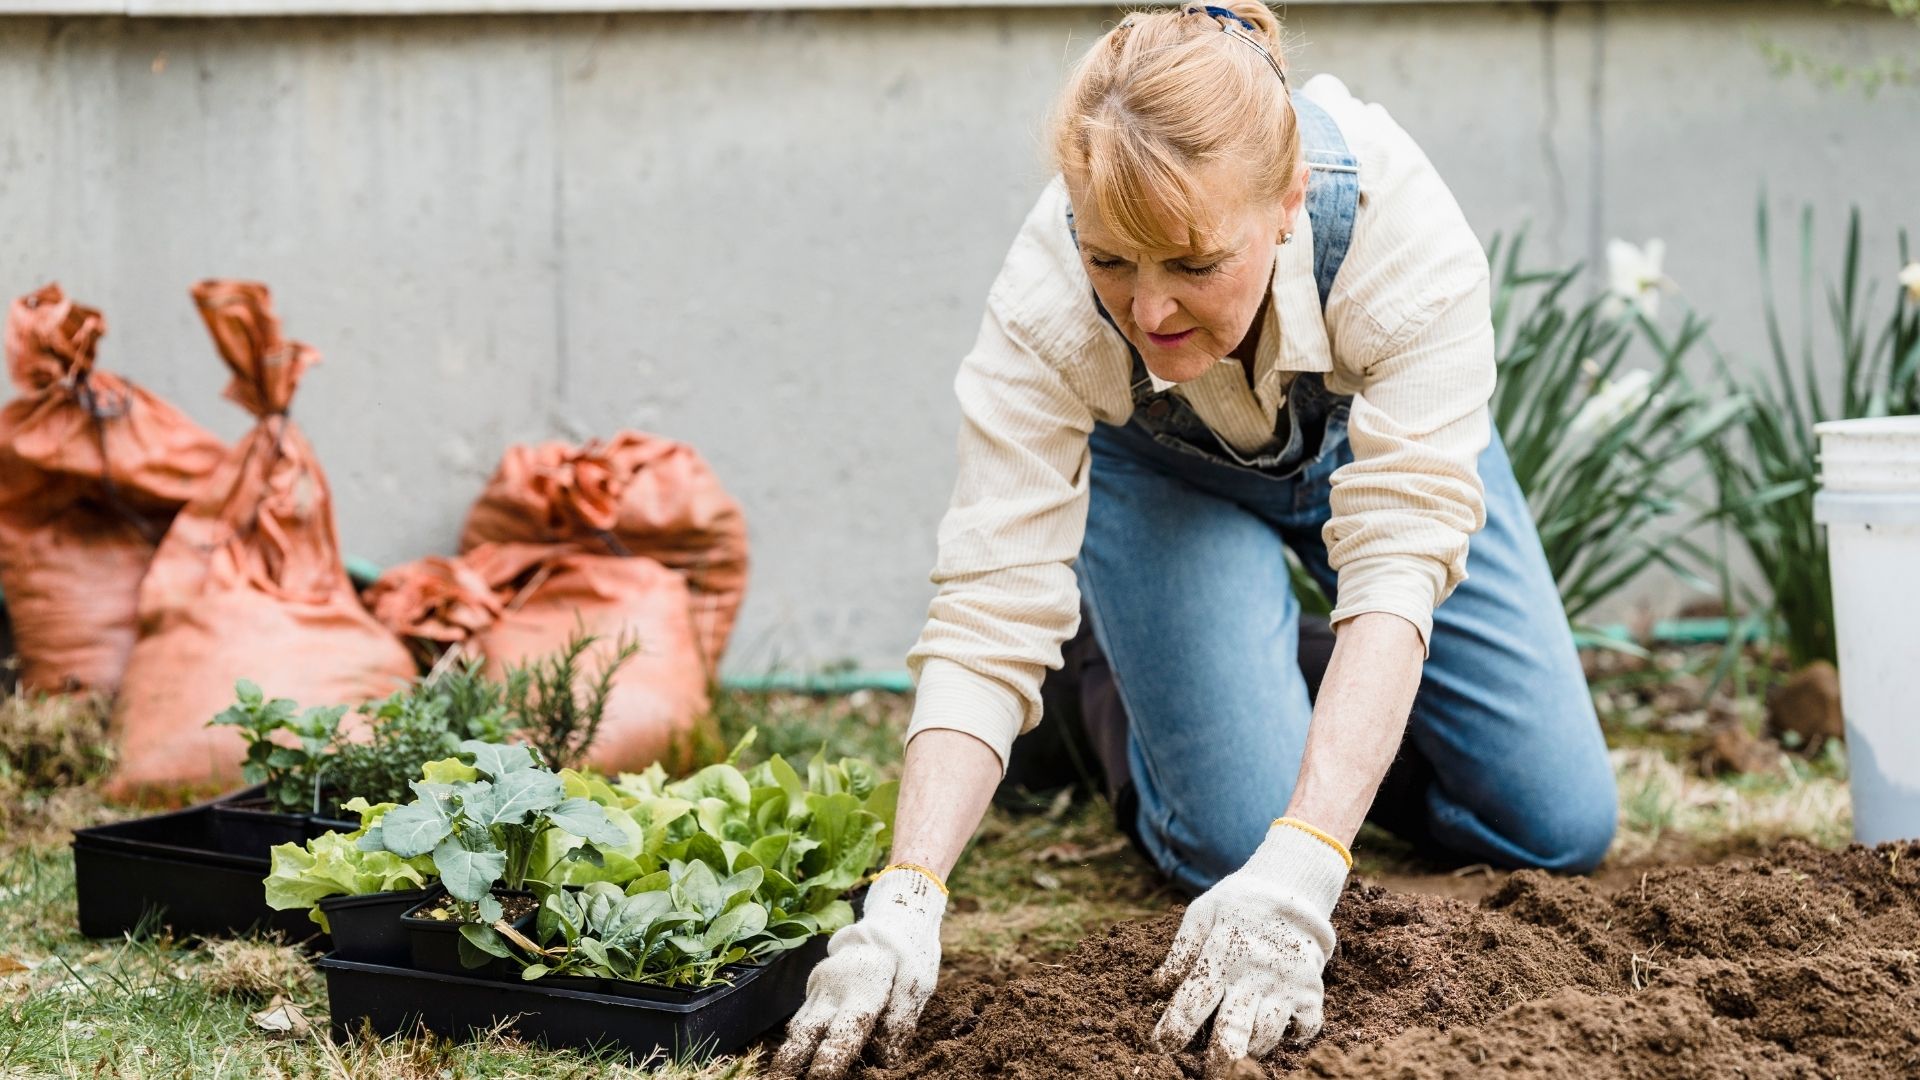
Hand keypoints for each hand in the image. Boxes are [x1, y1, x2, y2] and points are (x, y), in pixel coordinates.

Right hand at [769, 868, 946, 1078]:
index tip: (820, 1078)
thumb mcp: (918, 981)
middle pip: (807, 1032)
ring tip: (780, 1074)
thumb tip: (887, 1059)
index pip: (844, 1033)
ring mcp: (820, 985)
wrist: (890, 919)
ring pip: (799, 1025)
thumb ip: (901, 1020)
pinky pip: (803, 1016)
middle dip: (792, 1060)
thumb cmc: (909, 953)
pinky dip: (799, 1038)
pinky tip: (795, 1059)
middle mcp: (834, 988)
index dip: (831, 1059)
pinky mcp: (815, 985)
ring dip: (790, 1052)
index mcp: (862, 989)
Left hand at [1151, 821, 1349, 1076]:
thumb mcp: (1203, 913)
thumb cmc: (1239, 905)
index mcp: (1222, 954)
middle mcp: (1254, 973)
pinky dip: (1291, 1039)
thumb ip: (1181, 951)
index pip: (1193, 999)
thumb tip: (1156, 987)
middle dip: (1218, 1056)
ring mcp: (1285, 984)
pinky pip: (1304, 1030)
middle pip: (1233, 1027)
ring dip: (1249, 1048)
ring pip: (1266, 1034)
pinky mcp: (1311, 992)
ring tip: (1238, 1051)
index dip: (1175, 1027)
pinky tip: (1277, 1034)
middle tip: (1209, 1070)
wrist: (1294, 890)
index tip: (1162, 1046)